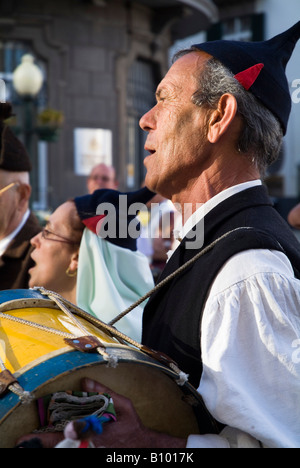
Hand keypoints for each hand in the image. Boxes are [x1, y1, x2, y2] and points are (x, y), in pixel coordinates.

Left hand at [16, 378, 185, 447]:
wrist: (140, 446)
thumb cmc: (130, 425)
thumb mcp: (123, 404)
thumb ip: (105, 393)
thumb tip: (86, 381)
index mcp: (104, 431)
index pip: (88, 431)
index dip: (78, 429)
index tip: (69, 429)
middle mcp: (95, 445)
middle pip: (70, 446)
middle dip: (48, 443)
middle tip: (26, 442)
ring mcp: (91, 452)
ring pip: (70, 450)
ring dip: (51, 445)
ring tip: (29, 442)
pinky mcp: (90, 454)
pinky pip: (73, 450)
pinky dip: (63, 446)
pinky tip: (46, 443)